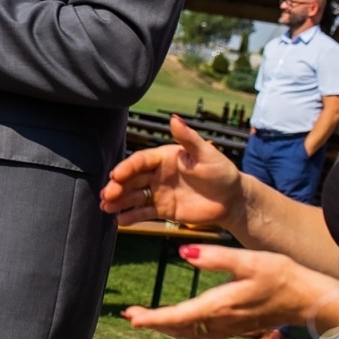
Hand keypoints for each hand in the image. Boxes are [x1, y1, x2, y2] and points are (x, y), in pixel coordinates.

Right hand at [100, 115, 244, 228]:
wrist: (233, 199)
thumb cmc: (221, 172)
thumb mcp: (206, 154)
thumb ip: (187, 138)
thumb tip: (173, 117)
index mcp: (164, 157)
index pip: (140, 161)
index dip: (127, 167)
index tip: (115, 175)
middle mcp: (157, 174)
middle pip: (132, 179)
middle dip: (117, 187)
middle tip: (106, 195)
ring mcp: (159, 192)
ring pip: (134, 196)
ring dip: (119, 202)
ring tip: (105, 208)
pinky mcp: (163, 210)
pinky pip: (143, 213)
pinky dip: (131, 216)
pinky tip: (119, 221)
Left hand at [121, 245, 338, 338]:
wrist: (308, 298)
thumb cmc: (280, 275)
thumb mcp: (247, 260)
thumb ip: (214, 256)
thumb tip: (183, 252)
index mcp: (220, 305)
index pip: (179, 316)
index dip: (154, 319)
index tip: (132, 319)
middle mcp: (221, 321)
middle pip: (180, 328)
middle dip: (154, 323)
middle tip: (130, 315)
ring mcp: (229, 327)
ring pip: (190, 333)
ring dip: (167, 327)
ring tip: (146, 318)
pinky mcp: (236, 327)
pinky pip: (202, 334)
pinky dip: (184, 329)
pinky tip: (178, 322)